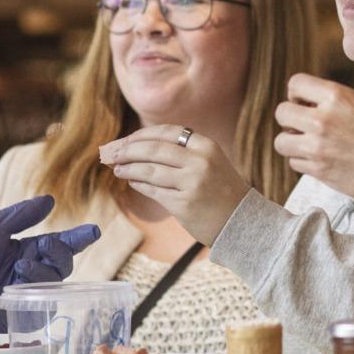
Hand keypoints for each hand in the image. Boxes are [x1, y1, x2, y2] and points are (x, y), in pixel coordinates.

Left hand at [0, 198, 100, 332]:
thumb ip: (23, 214)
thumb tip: (50, 200)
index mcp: (25, 250)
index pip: (59, 244)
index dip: (77, 238)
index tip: (94, 231)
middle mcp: (29, 271)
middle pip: (64, 263)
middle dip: (62, 252)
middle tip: (46, 246)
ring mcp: (27, 294)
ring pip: (56, 282)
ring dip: (42, 271)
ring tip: (19, 267)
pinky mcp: (22, 314)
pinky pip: (45, 307)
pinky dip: (37, 294)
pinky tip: (18, 286)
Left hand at [100, 126, 251, 243]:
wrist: (242, 222)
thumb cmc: (222, 191)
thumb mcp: (210, 161)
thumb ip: (182, 152)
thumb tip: (141, 144)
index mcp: (206, 146)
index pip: (166, 132)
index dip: (141, 135)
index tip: (125, 140)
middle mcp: (200, 161)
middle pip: (153, 149)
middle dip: (128, 150)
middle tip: (111, 153)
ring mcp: (192, 183)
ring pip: (149, 170)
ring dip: (128, 168)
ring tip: (117, 168)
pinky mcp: (184, 204)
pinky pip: (152, 190)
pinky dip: (138, 184)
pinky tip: (131, 181)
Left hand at [272, 75, 353, 203]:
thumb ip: (346, 100)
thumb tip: (328, 102)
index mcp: (336, 96)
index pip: (295, 84)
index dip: (297, 92)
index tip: (305, 102)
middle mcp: (322, 119)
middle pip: (281, 113)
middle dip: (290, 118)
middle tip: (303, 124)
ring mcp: (317, 147)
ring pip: (281, 141)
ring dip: (292, 141)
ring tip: (307, 143)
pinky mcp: (318, 170)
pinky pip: (294, 162)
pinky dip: (302, 161)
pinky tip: (318, 159)